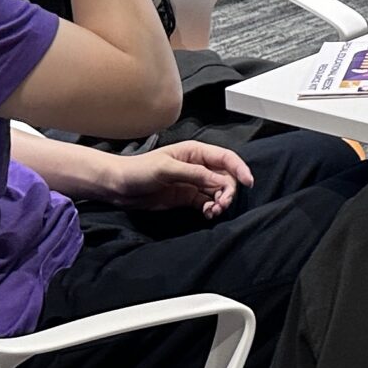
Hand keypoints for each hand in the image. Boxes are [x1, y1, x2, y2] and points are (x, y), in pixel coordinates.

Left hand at [106, 141, 252, 216]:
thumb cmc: (139, 170)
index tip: (247, 182)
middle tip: (221, 204)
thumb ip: (195, 174)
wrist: (119, 186)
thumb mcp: (167, 169)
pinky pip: (207, 202)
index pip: (225, 158)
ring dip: (220, 202)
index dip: (239, 169)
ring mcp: (193, 182)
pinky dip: (211, 209)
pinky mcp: (188, 197)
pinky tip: (207, 214)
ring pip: (218, 191)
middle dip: (228, 191)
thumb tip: (220, 180)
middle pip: (226, 177)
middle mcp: (198, 166)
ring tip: (213, 211)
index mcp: (195, 152)